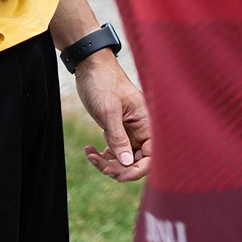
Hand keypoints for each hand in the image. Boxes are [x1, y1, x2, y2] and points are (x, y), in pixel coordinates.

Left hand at [74, 51, 152, 182]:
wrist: (91, 68)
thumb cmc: (103, 84)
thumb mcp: (109, 112)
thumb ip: (119, 138)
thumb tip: (127, 163)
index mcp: (146, 122)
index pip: (151, 155)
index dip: (136, 169)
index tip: (116, 173)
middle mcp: (140, 128)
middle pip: (137, 160)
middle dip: (117, 168)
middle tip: (97, 161)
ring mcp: (129, 130)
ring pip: (124, 158)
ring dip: (107, 162)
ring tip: (90, 154)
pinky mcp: (117, 130)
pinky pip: (115, 151)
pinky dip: (102, 155)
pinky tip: (89, 150)